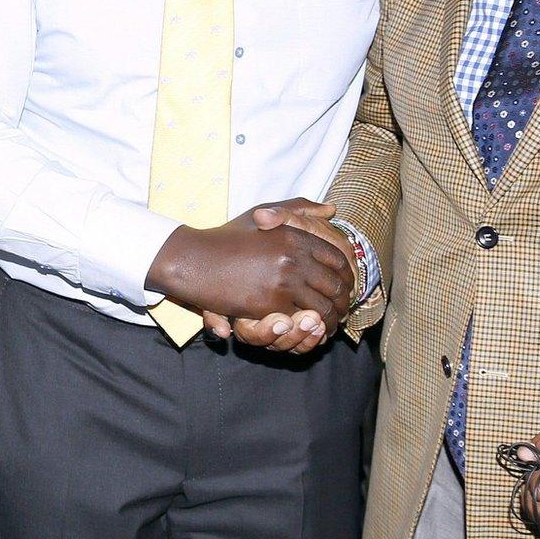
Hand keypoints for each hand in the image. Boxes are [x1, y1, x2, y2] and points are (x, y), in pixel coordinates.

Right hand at [148, 199, 352, 351]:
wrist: (194, 260)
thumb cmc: (226, 237)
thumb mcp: (261, 213)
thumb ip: (297, 208)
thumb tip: (332, 210)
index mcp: (295, 235)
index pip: (337, 257)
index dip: (346, 274)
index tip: (345, 285)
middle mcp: (293, 256)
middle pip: (335, 284)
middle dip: (343, 300)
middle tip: (344, 309)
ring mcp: (282, 281)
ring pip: (322, 306)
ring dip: (332, 318)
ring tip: (332, 323)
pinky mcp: (269, 303)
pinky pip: (301, 319)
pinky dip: (311, 328)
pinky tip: (311, 330)